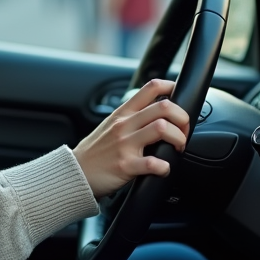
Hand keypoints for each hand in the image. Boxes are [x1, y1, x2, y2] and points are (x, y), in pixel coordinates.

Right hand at [72, 78, 189, 197]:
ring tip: (177, 149)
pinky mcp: (125, 165)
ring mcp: (124, 144)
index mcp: (123, 113)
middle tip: (184, 132)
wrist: (76, 173)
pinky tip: (164, 169)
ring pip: (162, 129)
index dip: (172, 87)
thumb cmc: (95, 151)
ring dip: (178, 139)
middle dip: (183, 119)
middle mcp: (124, 125)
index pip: (151, 88)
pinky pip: (153, 163)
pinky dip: (165, 167)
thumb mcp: (110, 125)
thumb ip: (131, 117)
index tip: (180, 97)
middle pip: (164, 107)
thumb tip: (156, 113)